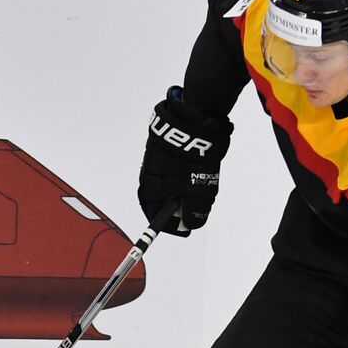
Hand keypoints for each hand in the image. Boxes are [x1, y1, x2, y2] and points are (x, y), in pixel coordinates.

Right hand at [138, 86, 232, 235]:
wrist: (194, 118)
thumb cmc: (193, 156)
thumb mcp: (199, 189)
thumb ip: (195, 211)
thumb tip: (192, 224)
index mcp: (150, 188)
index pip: (154, 215)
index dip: (171, 226)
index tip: (185, 229)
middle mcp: (147, 174)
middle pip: (161, 200)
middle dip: (179, 208)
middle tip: (196, 209)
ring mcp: (154, 160)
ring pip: (168, 184)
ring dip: (183, 191)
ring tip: (200, 187)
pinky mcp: (162, 148)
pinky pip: (171, 170)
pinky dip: (183, 176)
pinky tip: (195, 170)